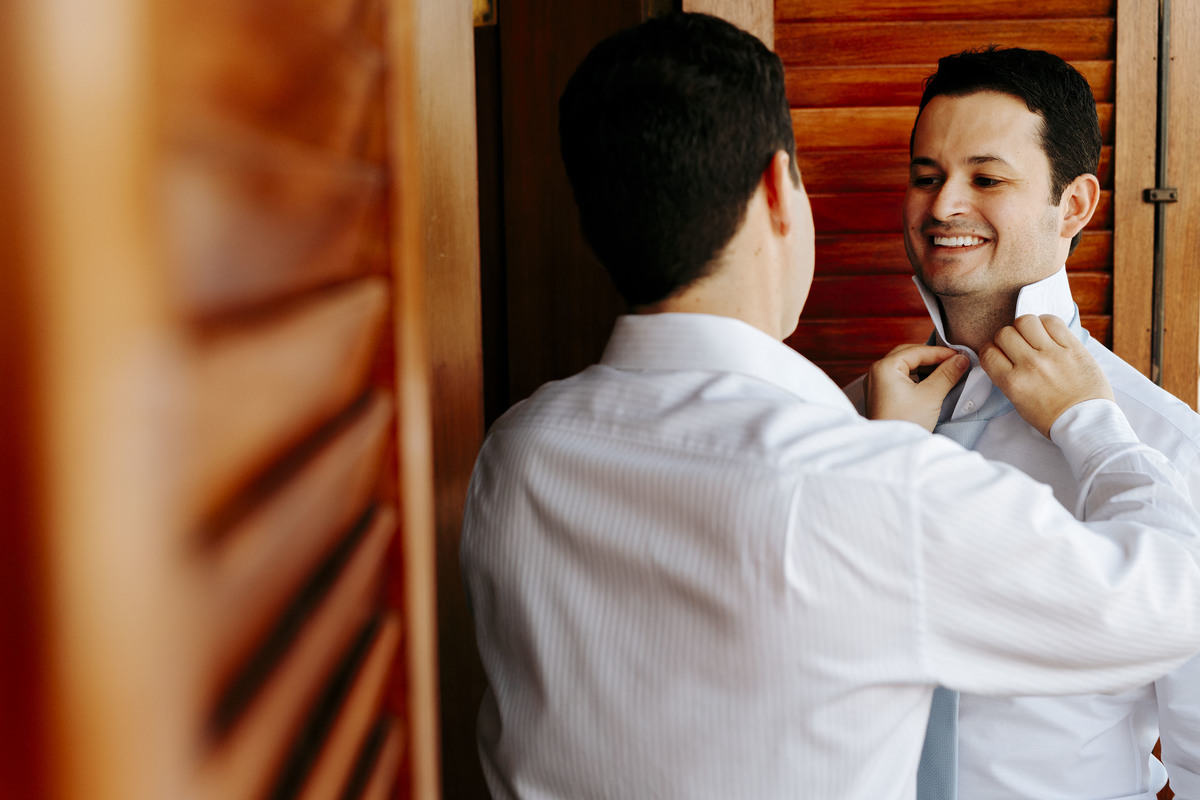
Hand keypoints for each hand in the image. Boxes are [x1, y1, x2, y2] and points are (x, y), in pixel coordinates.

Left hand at [864, 344, 969, 430]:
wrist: (892, 449)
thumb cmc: (907, 421)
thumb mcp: (931, 395)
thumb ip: (948, 374)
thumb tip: (962, 359)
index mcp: (885, 367)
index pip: (917, 351)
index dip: (941, 352)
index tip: (961, 356)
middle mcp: (876, 372)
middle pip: (908, 354)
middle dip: (931, 357)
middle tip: (953, 361)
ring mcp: (876, 384)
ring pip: (904, 366)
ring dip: (925, 367)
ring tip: (946, 372)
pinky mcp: (881, 396)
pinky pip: (900, 378)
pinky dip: (916, 377)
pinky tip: (932, 382)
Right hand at [980, 314, 1112, 437]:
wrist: (1086, 422)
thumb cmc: (1052, 417)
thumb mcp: (1019, 403)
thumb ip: (1007, 379)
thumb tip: (1002, 357)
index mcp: (1013, 383)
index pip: (988, 352)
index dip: (991, 350)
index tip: (998, 353)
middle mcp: (1030, 365)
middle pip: (1004, 333)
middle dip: (1007, 339)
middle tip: (1016, 346)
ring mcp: (1052, 354)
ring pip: (1025, 321)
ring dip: (1025, 328)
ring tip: (1032, 337)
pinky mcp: (1073, 347)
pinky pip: (1052, 322)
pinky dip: (1046, 324)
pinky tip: (1048, 334)